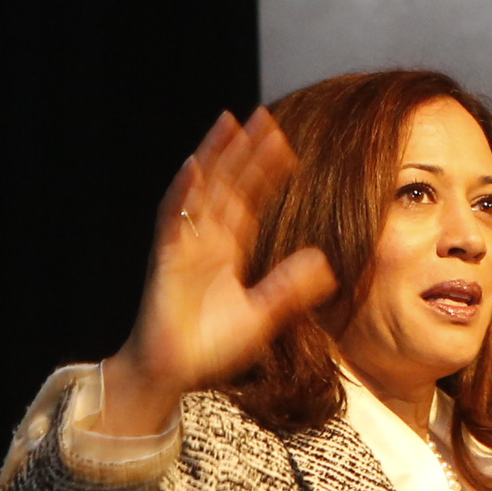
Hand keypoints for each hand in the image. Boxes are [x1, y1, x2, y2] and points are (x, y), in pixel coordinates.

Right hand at [96, 110, 336, 437]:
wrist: (172, 373)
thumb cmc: (208, 347)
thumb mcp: (261, 316)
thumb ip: (289, 289)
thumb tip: (325, 263)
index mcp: (226, 249)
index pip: (249, 199)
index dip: (265, 172)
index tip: (285, 146)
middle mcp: (205, 239)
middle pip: (226, 185)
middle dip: (242, 151)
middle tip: (262, 117)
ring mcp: (184, 245)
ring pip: (200, 191)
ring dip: (213, 157)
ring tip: (228, 124)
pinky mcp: (166, 258)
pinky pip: (173, 219)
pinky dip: (183, 192)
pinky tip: (194, 167)